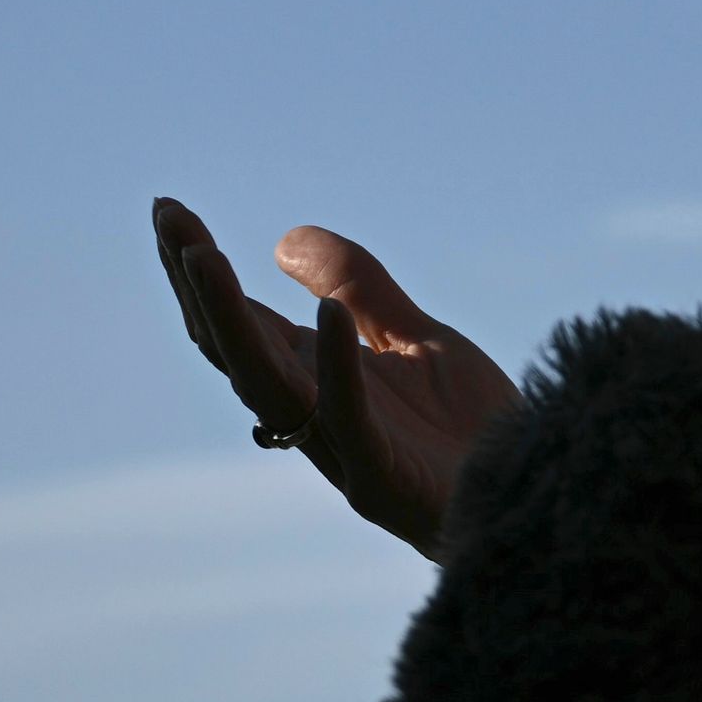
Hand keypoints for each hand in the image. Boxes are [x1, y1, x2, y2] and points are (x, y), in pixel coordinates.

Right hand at [151, 199, 521, 560]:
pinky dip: (336, 368)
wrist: (535, 493)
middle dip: (196, 283)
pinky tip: (328, 316)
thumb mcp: (419, 338)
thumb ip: (360, 289)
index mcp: (315, 379)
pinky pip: (348, 423)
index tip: (169, 209)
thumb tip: (283, 240)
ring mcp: (341, 449)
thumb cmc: (473, 432)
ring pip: (266, 384)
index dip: (201, 268)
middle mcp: (312, 413)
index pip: (240, 320)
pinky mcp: (381, 480)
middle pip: (233, 346)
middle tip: (166, 217)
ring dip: (231, 319)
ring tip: (205, 255)